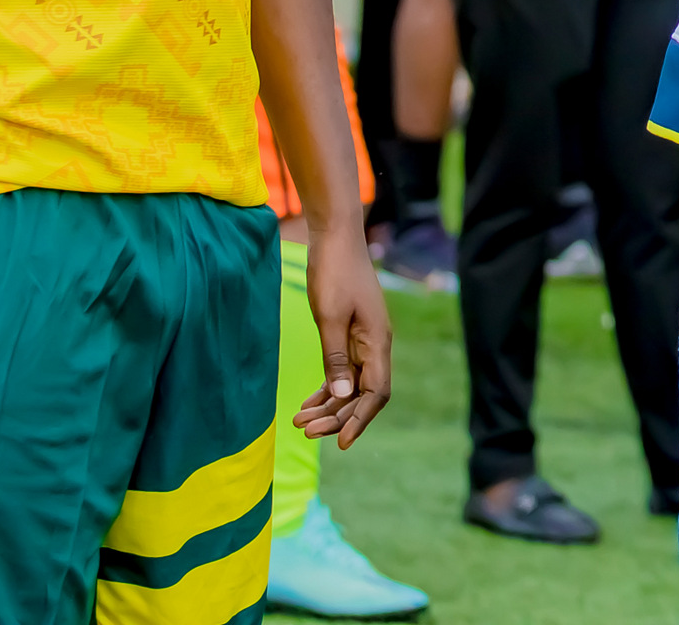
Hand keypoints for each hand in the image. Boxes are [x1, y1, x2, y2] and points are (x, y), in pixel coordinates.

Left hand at [291, 228, 391, 448]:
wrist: (335, 237)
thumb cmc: (333, 273)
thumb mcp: (330, 317)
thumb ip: (335, 358)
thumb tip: (341, 397)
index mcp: (378, 341)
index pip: (377, 392)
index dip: (361, 419)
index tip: (341, 442)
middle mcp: (376, 344)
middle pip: (363, 393)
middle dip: (338, 416)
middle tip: (307, 432)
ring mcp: (364, 340)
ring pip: (351, 385)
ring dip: (329, 405)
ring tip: (301, 423)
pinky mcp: (350, 334)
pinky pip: (342, 371)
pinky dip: (327, 388)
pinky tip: (308, 403)